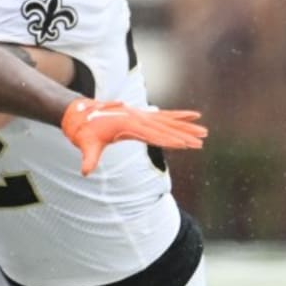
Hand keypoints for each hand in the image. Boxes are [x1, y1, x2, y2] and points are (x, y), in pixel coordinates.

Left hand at [61, 98, 206, 175]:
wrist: (80, 113)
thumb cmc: (84, 131)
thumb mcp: (86, 145)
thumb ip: (89, 158)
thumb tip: (85, 172)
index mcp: (128, 126)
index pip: (152, 135)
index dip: (169, 140)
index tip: (184, 145)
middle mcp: (138, 118)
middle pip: (165, 128)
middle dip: (184, 136)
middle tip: (202, 142)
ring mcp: (141, 115)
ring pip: (169, 121)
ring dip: (187, 127)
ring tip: (205, 132)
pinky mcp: (142, 115)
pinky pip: (165, 116)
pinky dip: (179, 116)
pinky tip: (194, 116)